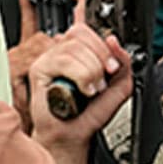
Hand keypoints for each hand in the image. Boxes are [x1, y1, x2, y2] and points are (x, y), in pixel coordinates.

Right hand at [25, 21, 130, 151]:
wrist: (74, 134)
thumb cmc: (90, 112)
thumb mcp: (119, 85)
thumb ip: (123, 61)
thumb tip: (113, 40)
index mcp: (80, 50)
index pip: (87, 28)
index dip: (103, 44)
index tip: (113, 65)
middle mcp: (62, 51)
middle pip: (81, 34)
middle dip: (100, 58)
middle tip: (103, 81)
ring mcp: (49, 58)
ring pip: (74, 48)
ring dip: (91, 72)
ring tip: (91, 90)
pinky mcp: (39, 69)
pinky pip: (63, 61)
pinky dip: (80, 76)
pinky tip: (82, 91)